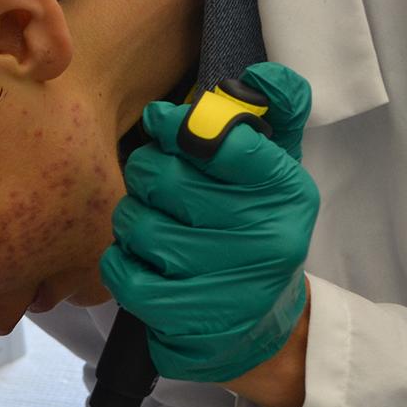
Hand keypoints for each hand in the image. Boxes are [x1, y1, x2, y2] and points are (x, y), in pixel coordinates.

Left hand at [101, 62, 318, 382]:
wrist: (261, 329)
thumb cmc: (258, 232)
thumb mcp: (281, 171)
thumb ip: (276, 114)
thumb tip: (258, 77)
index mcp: (286, 190)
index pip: (223, 139)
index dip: (179, 125)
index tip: (163, 124)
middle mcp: (260, 236)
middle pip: (165, 177)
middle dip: (148, 172)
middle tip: (154, 180)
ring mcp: (221, 280)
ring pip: (136, 222)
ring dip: (133, 218)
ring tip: (150, 223)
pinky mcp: (184, 316)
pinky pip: (121, 269)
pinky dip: (120, 259)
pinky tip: (139, 259)